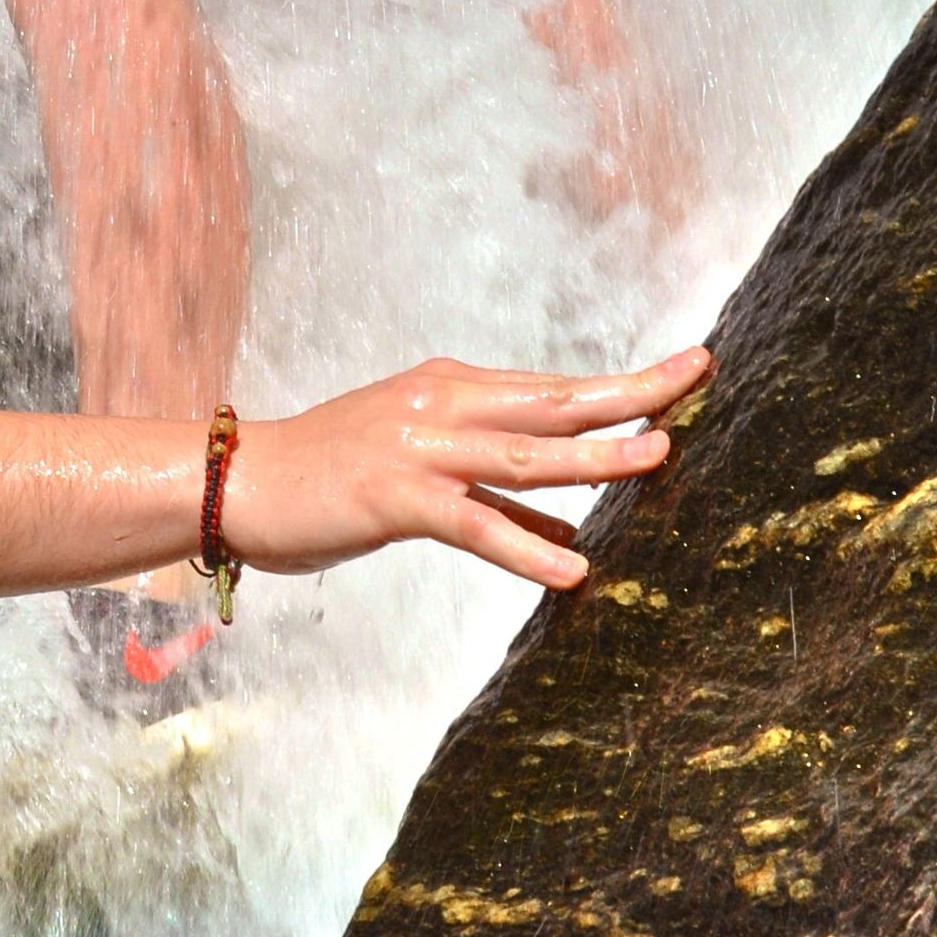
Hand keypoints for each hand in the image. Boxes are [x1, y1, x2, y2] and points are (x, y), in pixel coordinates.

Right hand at [221, 346, 709, 591]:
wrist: (241, 480)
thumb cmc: (331, 479)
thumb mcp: (423, 477)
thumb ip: (500, 500)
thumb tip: (575, 539)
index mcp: (452, 389)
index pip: (554, 384)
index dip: (622, 381)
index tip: (686, 366)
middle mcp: (443, 405)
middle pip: (554, 400)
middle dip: (629, 392)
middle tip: (694, 376)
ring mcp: (420, 448)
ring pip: (524, 453)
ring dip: (593, 455)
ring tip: (654, 458)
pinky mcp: (394, 496)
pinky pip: (474, 524)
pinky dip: (526, 547)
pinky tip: (572, 570)